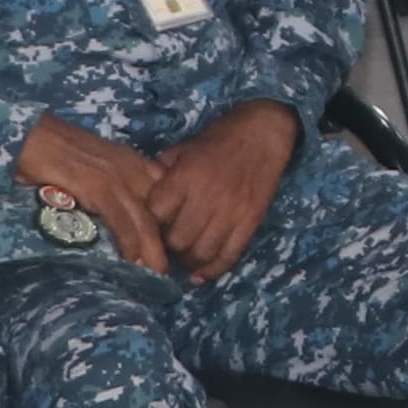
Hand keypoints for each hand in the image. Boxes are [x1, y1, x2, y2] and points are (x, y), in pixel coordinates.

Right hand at [14, 114, 176, 265]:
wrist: (31, 134)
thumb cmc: (57, 150)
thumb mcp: (97, 164)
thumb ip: (112, 185)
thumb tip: (119, 216)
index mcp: (133, 161)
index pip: (167, 192)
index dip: (172, 221)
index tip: (172, 246)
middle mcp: (131, 168)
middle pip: (162, 210)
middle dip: (167, 242)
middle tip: (169, 270)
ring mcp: (116, 177)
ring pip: (146, 220)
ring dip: (153, 251)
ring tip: (156, 275)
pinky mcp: (97, 187)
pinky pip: (121, 221)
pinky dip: (129, 244)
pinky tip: (132, 262)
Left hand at [144, 99, 297, 275]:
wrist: (262, 134)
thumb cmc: (218, 139)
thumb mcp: (183, 149)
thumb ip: (162, 174)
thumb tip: (144, 196)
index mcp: (184, 178)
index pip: (155, 215)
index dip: (149, 225)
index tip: (150, 227)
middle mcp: (205, 198)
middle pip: (177, 240)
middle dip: (169, 246)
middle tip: (168, 244)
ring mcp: (230, 213)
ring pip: (201, 253)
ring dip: (189, 261)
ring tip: (185, 257)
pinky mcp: (249, 223)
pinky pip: (228, 256)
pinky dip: (213, 271)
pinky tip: (201, 274)